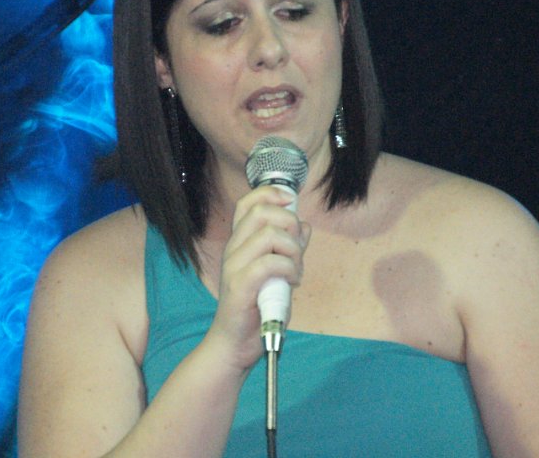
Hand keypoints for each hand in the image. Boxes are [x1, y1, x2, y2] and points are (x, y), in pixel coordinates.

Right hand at [204, 186, 310, 370]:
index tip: (290, 201)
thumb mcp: (278, 273)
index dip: (270, 193)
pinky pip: (270, 263)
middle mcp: (233, 250)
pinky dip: (289, 269)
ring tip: (296, 270)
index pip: (247, 203)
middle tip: (297, 246)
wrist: (236, 345)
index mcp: (240, 243)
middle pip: (260, 212)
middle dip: (289, 222)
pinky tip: (292, 282)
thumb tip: (304, 226)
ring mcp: (234, 267)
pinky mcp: (240, 286)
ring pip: (269, 235)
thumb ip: (289, 248)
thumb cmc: (257, 309)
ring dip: (293, 250)